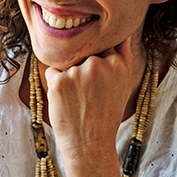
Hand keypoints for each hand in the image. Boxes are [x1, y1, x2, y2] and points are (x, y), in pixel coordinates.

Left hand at [45, 36, 138, 162]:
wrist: (89, 143)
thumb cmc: (106, 114)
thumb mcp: (124, 84)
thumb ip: (123, 56)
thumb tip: (121, 32)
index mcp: (117, 63)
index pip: (101, 47)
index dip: (96, 64)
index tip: (98, 83)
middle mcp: (99, 64)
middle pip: (82, 54)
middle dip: (81, 69)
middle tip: (88, 95)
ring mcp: (78, 72)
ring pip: (66, 62)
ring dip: (68, 77)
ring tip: (78, 99)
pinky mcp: (59, 81)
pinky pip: (52, 72)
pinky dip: (55, 84)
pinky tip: (66, 101)